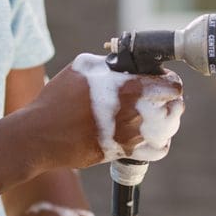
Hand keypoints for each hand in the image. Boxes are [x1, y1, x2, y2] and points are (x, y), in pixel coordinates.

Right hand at [16, 53, 187, 171]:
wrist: (41, 135)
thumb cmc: (57, 99)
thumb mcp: (82, 67)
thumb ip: (110, 63)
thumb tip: (125, 62)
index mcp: (128, 88)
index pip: (172, 86)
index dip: (171, 82)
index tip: (165, 82)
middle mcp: (135, 113)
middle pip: (175, 109)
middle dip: (171, 102)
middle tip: (161, 100)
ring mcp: (131, 136)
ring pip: (168, 130)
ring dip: (165, 122)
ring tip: (155, 117)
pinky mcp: (124, 153)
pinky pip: (157, 150)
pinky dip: (159, 143)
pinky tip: (149, 136)